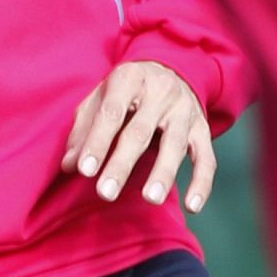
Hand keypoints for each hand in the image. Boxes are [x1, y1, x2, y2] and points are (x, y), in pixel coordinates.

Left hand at [61, 59, 214, 212]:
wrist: (169, 69)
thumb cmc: (126, 90)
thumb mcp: (100, 96)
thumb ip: (84, 128)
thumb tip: (69, 165)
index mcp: (128, 79)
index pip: (110, 113)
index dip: (96, 142)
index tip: (84, 170)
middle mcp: (160, 92)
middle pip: (139, 132)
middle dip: (121, 164)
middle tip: (105, 193)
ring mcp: (184, 110)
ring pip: (175, 145)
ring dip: (163, 173)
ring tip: (150, 199)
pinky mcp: (203, 128)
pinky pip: (207, 159)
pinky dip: (202, 184)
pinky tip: (192, 207)